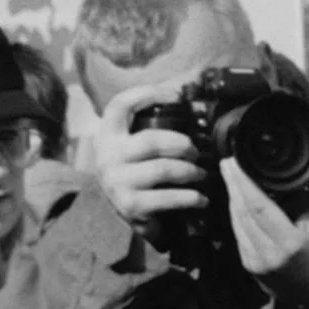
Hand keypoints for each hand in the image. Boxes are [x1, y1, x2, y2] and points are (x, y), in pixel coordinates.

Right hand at [89, 85, 209, 230]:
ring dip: (190, 171)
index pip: (121, 105)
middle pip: (152, 140)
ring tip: (201, 174)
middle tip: (195, 152)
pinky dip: (191, 198)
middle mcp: (108, 156)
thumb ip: (147, 127)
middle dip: (182, 144)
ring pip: (164, 169)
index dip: (148, 94)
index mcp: (107, 134)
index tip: (175, 96)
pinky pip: (168, 198)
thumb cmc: (133, 172)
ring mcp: (117, 181)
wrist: (118, 213)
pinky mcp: (130, 205)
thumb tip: (186, 102)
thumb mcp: (130, 146)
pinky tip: (201, 199)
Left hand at [221, 158, 308, 308]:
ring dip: (232, 197)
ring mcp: (255, 262)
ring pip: (237, 222)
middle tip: (227, 162)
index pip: (259, 207)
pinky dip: (236, 214)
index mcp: (289, 243)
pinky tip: (236, 200)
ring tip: (230, 176)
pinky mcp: (248, 265)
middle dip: (233, 184)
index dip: (244, 183)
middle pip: (242, 212)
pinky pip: (238, 233)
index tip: (235, 163)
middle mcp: (268, 253)